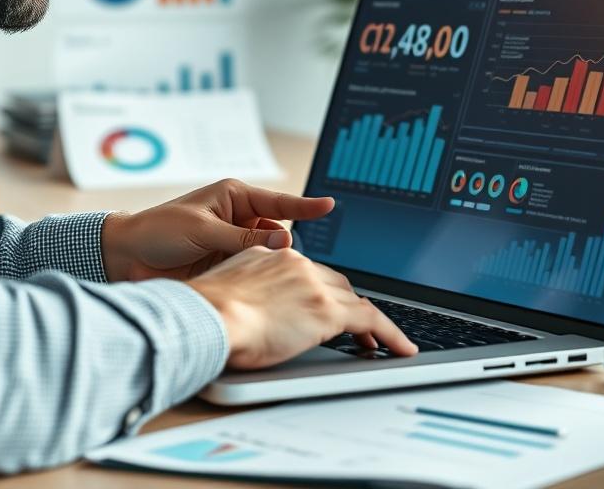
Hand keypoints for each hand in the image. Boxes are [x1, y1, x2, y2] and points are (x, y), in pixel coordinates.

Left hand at [100, 179, 334, 281]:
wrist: (125, 256)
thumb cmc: (158, 232)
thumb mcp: (203, 232)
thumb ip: (244, 240)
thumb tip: (284, 246)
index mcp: (234, 197)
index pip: (278, 203)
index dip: (305, 206)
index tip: (331, 206)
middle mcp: (238, 218)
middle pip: (278, 233)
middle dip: (287, 248)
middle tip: (295, 265)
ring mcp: (233, 243)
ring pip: (268, 255)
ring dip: (272, 265)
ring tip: (274, 278)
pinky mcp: (226, 265)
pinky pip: (253, 270)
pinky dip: (258, 278)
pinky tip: (260, 287)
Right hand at [189, 246, 418, 368]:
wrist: (209, 317)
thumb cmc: (203, 314)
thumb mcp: (222, 291)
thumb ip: (240, 293)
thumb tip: (237, 311)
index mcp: (268, 255)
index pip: (305, 270)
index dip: (319, 287)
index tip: (321, 299)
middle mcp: (294, 263)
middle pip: (334, 282)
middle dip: (346, 301)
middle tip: (356, 322)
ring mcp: (314, 285)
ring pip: (353, 300)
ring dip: (366, 320)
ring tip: (378, 340)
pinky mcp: (328, 311)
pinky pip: (371, 320)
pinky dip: (390, 333)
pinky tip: (400, 347)